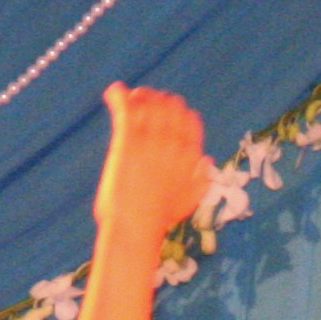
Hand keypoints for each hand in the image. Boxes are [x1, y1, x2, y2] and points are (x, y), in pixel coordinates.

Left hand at [92, 84, 207, 241]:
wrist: (137, 227)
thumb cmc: (160, 219)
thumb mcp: (190, 200)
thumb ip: (202, 179)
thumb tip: (207, 160)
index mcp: (190, 154)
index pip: (190, 119)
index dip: (179, 112)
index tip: (167, 114)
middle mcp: (173, 142)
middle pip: (170, 106)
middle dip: (159, 101)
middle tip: (144, 103)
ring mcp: (150, 139)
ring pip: (149, 102)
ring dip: (140, 97)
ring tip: (130, 99)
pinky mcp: (127, 140)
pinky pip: (125, 108)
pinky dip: (118, 97)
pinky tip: (113, 92)